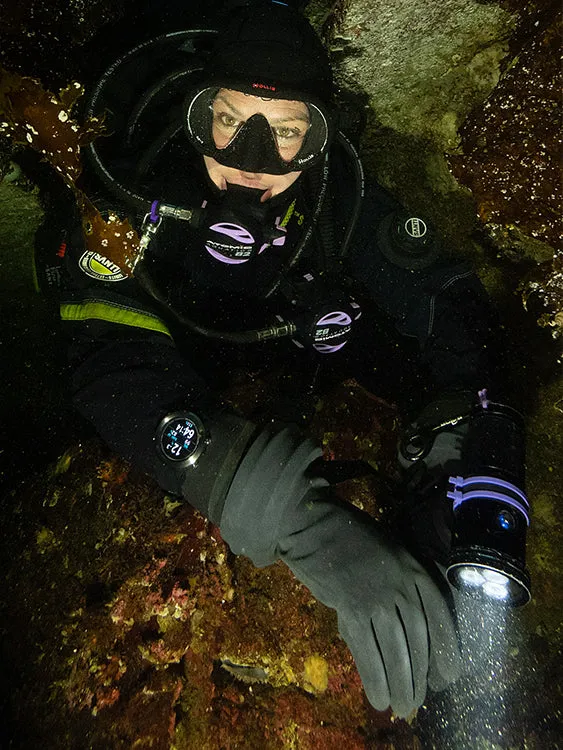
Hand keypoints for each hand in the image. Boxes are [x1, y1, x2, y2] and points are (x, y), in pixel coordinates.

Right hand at [278, 500, 461, 716]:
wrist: (314, 527)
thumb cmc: (348, 541)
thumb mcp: (387, 556)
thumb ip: (398, 589)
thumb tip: (401, 634)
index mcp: (414, 569)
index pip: (439, 615)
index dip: (446, 650)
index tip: (447, 678)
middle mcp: (402, 584)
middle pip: (418, 638)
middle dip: (419, 675)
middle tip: (416, 701)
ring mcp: (378, 596)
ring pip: (396, 649)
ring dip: (400, 683)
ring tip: (400, 707)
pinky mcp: (352, 607)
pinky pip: (367, 650)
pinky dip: (374, 677)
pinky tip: (377, 696)